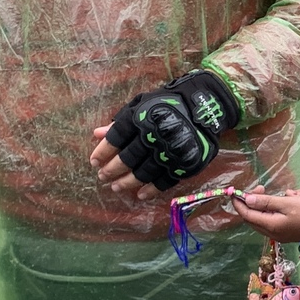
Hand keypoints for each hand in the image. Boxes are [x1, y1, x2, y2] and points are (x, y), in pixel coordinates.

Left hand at [96, 70, 240, 193]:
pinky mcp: (185, 163)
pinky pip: (165, 181)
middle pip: (128, 157)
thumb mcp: (142, 105)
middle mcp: (155, 135)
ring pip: (144, 172)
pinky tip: (140, 195)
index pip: (116, 137)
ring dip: (127, 182)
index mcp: (142, 117)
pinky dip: (151, 189)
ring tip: (116, 187)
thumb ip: (120, 121)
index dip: (103, 151)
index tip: (93, 161)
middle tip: (102, 177)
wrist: (205, 108)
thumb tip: (96, 134)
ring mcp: (171, 151)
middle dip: (112, 170)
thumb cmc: (167, 104)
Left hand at [232, 188, 299, 242]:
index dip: (239, 203)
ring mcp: (279, 235)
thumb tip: (247, 199)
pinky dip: (264, 213)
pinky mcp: (286, 234)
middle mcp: (272, 233)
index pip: (247, 214)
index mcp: (271, 226)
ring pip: (259, 222)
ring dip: (257, 208)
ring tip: (263, 193)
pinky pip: (268, 224)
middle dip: (248, 204)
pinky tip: (272, 204)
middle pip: (251, 219)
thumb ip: (266, 202)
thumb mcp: (288, 203)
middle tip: (258, 188)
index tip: (236, 191)